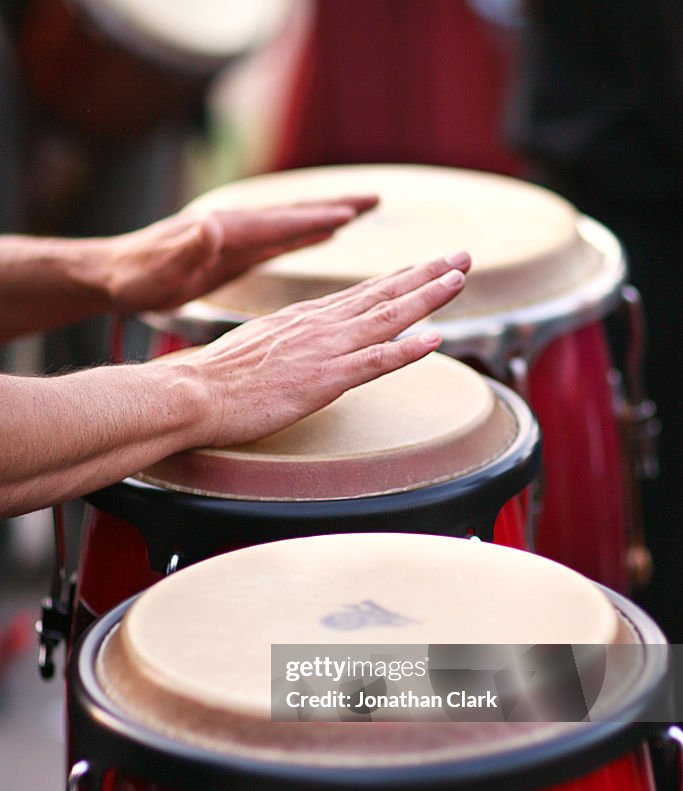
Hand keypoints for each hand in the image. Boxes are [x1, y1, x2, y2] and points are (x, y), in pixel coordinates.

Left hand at [102, 196, 378, 313]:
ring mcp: (237, 237)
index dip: (316, 220)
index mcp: (226, 230)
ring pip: (291, 224)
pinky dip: (305, 235)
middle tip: (374, 199)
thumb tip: (211, 224)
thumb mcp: (161, 266)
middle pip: (295, 214)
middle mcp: (236, 226)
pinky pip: (280, 241)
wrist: (114, 275)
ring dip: (326, 217)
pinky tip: (322, 236)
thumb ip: (188, 246)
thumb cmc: (137, 276)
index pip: (280, 223)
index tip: (352, 214)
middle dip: (335, 206)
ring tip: (361, 211)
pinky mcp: (234, 252)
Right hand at [183, 251, 470, 447]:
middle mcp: (320, 325)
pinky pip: (375, 362)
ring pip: (387, 317)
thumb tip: (304, 348)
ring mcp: (324, 350)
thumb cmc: (218, 378)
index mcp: (304, 318)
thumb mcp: (259, 348)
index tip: (429, 266)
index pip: (362, 293)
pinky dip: (407, 349)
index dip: (401, 278)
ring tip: (459, 279)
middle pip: (384, 293)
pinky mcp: (323, 379)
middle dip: (427, 274)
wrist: (193, 393)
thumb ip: (288, 343)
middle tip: (462, 256)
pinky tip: (436, 339)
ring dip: (428, 297)